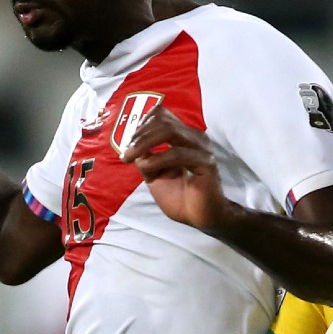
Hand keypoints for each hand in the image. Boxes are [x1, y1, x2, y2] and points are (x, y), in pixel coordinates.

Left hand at [122, 108, 231, 230]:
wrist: (201, 218)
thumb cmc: (180, 197)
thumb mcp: (154, 175)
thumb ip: (145, 158)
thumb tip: (132, 145)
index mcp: (183, 137)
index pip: (161, 115)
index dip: (141, 125)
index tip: (128, 144)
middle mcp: (194, 138)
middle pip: (162, 120)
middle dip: (139, 135)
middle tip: (127, 153)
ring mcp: (201, 148)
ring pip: (169, 131)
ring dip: (144, 143)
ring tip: (130, 157)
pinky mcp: (206, 163)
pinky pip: (177, 154)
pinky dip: (157, 159)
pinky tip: (147, 169)